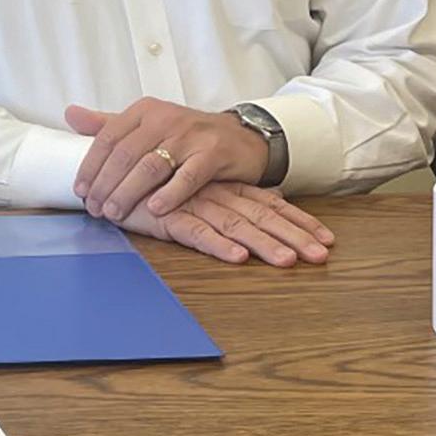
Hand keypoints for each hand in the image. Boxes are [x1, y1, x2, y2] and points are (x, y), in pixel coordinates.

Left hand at [68, 98, 268, 221]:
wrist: (239, 137)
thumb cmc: (186, 135)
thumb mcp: (146, 124)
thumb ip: (108, 123)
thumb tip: (69, 114)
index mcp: (144, 111)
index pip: (108, 137)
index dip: (90, 165)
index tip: (79, 190)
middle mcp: (164, 118)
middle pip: (126, 154)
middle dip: (105, 184)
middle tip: (94, 208)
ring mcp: (190, 135)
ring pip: (151, 166)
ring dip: (129, 192)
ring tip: (114, 212)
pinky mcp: (213, 153)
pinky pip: (188, 176)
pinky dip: (170, 194)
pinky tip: (154, 210)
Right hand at [118, 181, 334, 265]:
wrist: (109, 174)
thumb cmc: (154, 183)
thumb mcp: (197, 188)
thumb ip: (231, 192)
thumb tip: (273, 196)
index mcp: (222, 187)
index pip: (267, 203)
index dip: (297, 220)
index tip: (326, 239)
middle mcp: (212, 195)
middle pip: (259, 216)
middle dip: (291, 236)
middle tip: (321, 256)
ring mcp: (190, 206)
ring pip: (233, 225)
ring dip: (261, 243)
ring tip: (287, 261)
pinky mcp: (166, 217)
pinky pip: (195, 232)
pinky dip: (216, 244)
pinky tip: (236, 256)